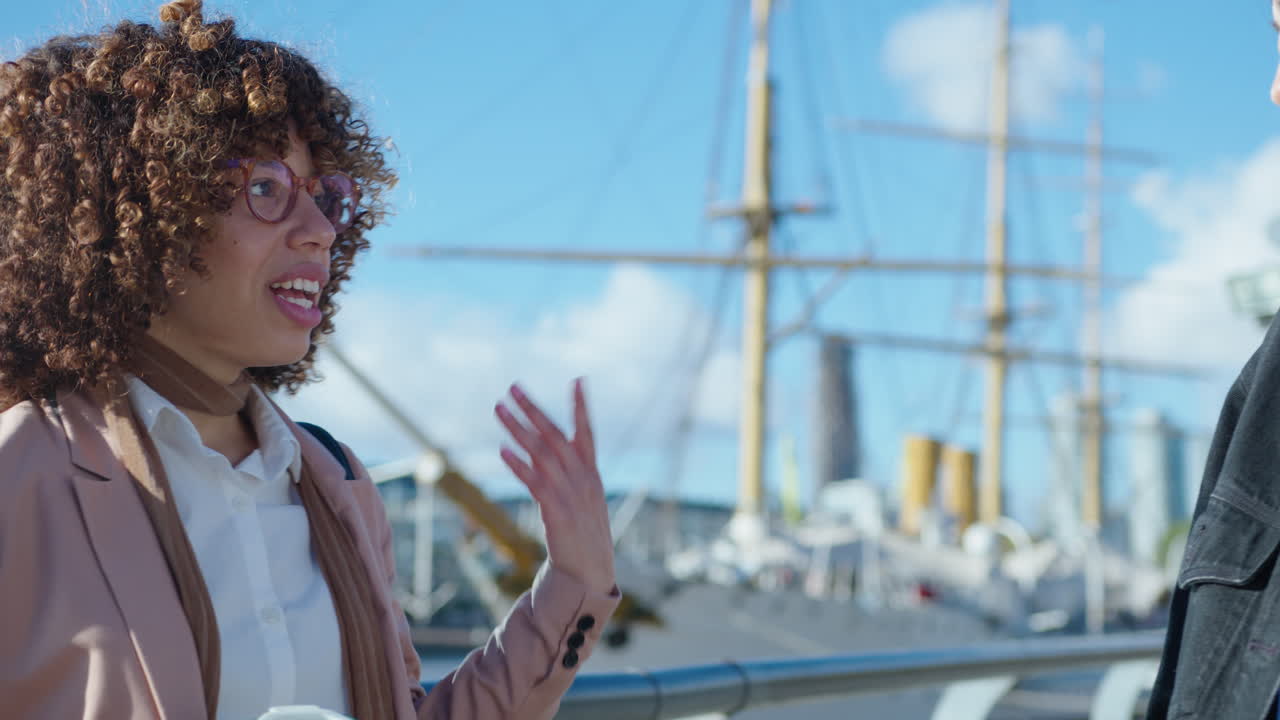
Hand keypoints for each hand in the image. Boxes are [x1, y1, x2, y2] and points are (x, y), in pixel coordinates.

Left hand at [495, 379, 615, 594]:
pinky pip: (535, 482)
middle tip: (513, 388)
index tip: (577, 380)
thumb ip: (568, 474)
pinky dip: (519, 465)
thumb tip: (544, 454)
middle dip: (533, 409)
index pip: (587, 433)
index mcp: (591, 473)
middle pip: (555, 436)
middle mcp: (582, 478)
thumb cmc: (583, 534)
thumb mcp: (583, 499)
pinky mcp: (556, 511)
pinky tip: (503, 450)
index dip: (582, 407)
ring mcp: (570, 494)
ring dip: (517, 428)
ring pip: (541, 453)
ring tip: (499, 408)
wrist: (590, 571)